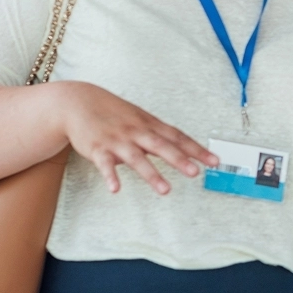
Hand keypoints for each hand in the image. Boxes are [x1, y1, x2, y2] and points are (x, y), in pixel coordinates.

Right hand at [59, 81, 215, 194]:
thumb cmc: (114, 112)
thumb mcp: (140, 118)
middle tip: (196, 173)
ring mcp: (117, 140)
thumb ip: (159, 134)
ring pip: (136, 158)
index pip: (178, 137)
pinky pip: (104, 164)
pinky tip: (116, 189)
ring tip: (165, 190)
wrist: (78, 102)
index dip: (196, 149)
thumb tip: (181, 148)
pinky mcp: (97, 148)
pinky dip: (110, 176)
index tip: (214, 161)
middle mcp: (137, 132)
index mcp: (150, 125)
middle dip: (179, 160)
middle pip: (162, 146)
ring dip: (151, 174)